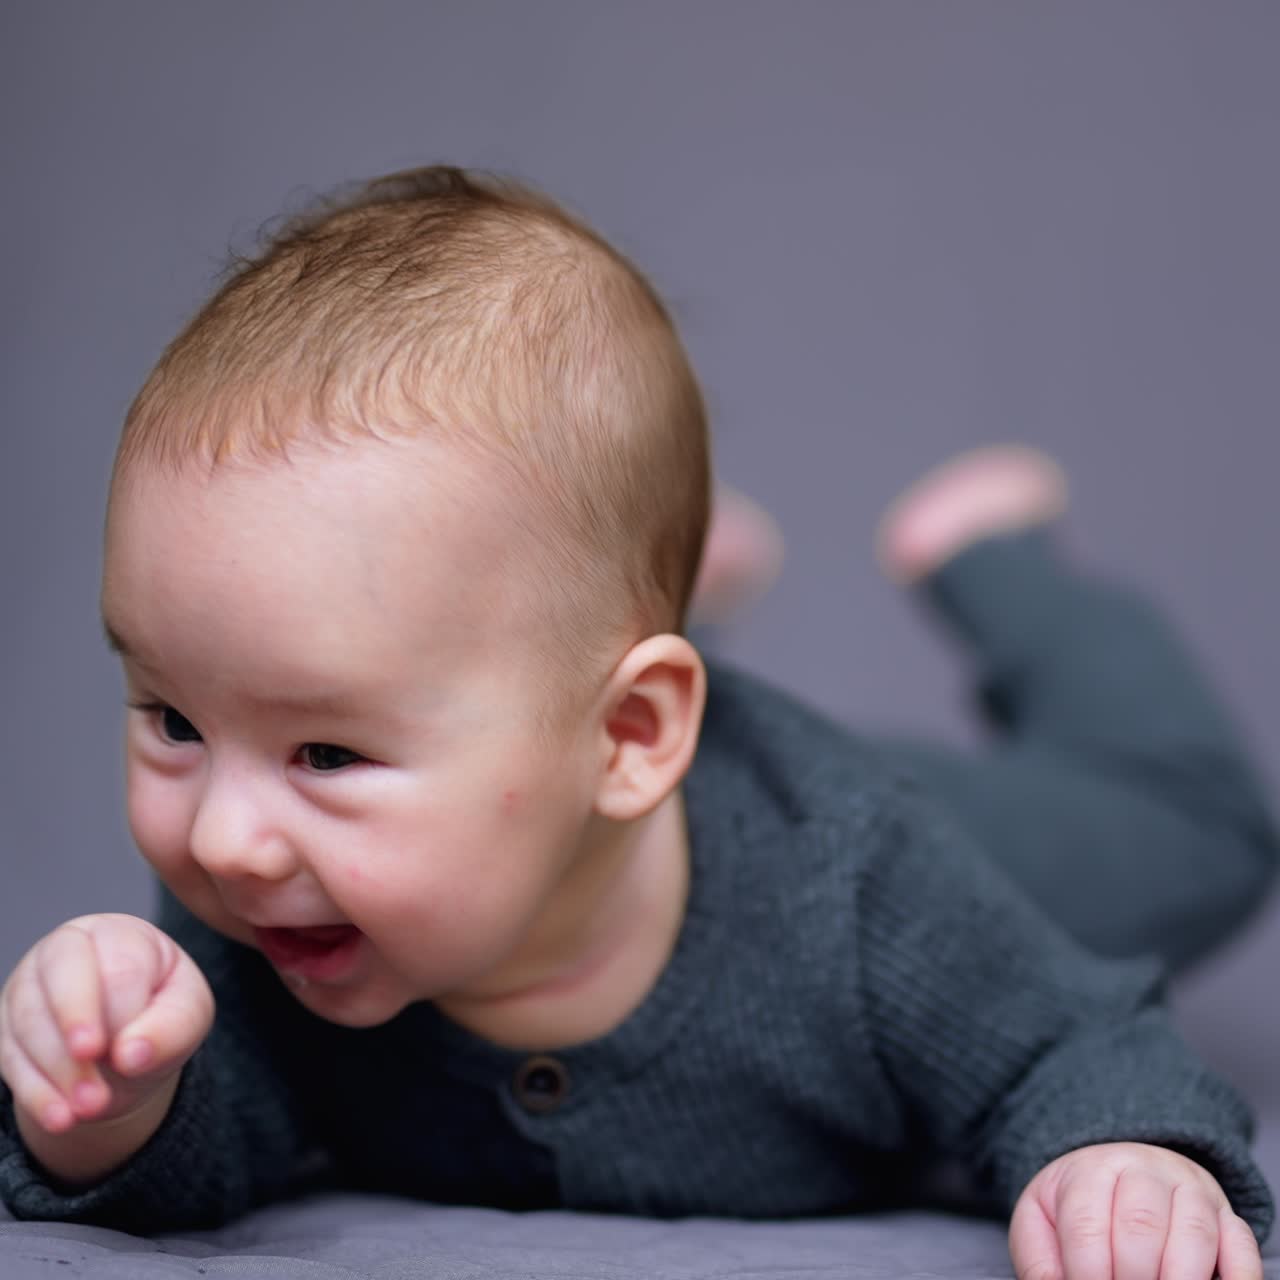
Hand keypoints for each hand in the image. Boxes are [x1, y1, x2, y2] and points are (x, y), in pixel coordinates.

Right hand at [0, 914, 212, 1148]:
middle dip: (76, 1022)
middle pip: (61, 975)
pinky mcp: (5, 1028)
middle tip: (94, 1064)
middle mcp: (65, 950)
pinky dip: (35, 1092)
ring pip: (29, 1021)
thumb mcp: (188, 1015)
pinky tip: (60, 1118)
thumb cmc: (162, 1014)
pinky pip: (9, 1058)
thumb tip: (132, 1054)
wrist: (126, 1049)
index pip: (119, 966)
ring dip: (59, 1070)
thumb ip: (172, 1027)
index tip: (129, 1053)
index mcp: (119, 934)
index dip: (122, 1012)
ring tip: (90, 1108)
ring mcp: (27, 986)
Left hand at [1010, 1142, 1262, 1279]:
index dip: (1087, 1270)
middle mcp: (1143, 1170)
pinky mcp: (1226, 1216)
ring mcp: (1190, 1190)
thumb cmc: (1077, 1207)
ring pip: (1194, 1229)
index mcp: (1090, 1170)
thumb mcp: (1042, 1220)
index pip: (1086, 1221)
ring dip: (1179, 1277)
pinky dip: (1237, 1275)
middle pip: (1140, 1224)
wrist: (1120, 1170)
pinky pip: (1242, 1243)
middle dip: (1131, 1276)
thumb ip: (1040, 1259)